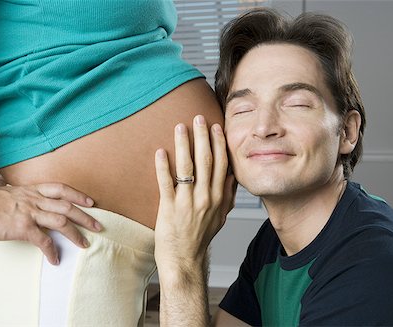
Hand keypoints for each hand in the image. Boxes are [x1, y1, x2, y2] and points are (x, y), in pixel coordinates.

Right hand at [0, 174, 101, 264]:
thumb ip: (2, 185)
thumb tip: (0, 179)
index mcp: (32, 191)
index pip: (61, 189)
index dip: (78, 195)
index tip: (91, 202)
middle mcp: (35, 200)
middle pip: (68, 207)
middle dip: (86, 217)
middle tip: (98, 226)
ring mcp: (30, 213)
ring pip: (62, 223)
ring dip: (76, 234)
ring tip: (85, 244)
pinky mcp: (23, 228)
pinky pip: (43, 241)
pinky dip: (52, 251)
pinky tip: (55, 260)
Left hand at [154, 114, 235, 275]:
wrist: (185, 259)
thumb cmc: (200, 237)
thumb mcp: (221, 217)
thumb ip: (227, 196)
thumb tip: (232, 176)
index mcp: (218, 197)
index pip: (220, 164)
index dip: (218, 144)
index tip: (216, 127)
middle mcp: (205, 197)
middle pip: (205, 161)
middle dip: (202, 136)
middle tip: (198, 118)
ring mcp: (187, 202)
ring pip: (187, 167)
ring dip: (183, 145)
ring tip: (180, 127)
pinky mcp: (169, 208)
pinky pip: (166, 182)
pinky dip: (163, 166)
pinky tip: (161, 151)